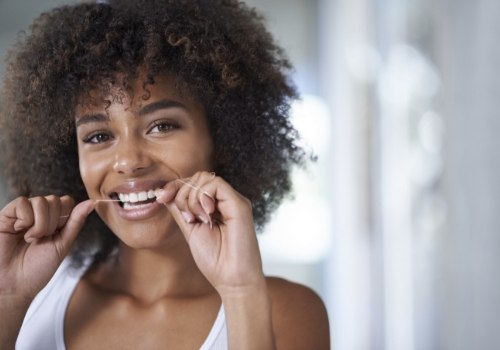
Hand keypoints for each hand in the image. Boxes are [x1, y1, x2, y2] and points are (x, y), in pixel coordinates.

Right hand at [0, 195, 93, 299]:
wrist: (14, 285)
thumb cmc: (38, 268)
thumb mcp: (63, 244)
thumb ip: (76, 222)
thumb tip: (92, 202)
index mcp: (54, 221)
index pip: (67, 201)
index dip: (65, 217)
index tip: (56, 235)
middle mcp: (38, 214)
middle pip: (55, 200)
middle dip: (53, 223)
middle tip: (41, 240)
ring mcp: (22, 214)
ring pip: (40, 201)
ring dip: (40, 223)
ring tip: (31, 239)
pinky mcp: (6, 215)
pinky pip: (22, 202)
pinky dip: (25, 219)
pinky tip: (18, 231)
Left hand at [156, 171, 264, 296]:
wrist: (232, 281)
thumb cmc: (216, 261)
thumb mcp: (190, 230)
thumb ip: (181, 210)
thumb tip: (165, 193)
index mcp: (216, 206)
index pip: (194, 182)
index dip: (174, 186)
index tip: (160, 198)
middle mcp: (227, 200)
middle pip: (198, 177)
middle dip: (182, 193)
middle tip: (187, 217)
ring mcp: (234, 201)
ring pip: (205, 178)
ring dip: (191, 197)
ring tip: (197, 219)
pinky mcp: (240, 205)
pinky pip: (216, 184)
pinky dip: (203, 197)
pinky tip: (206, 215)